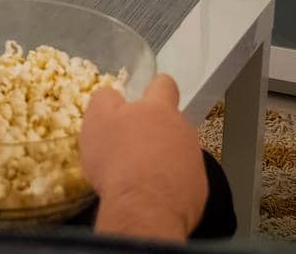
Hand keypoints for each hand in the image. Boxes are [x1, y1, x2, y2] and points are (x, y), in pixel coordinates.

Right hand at [80, 73, 207, 241]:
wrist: (143, 209)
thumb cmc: (118, 160)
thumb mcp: (98, 120)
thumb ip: (105, 99)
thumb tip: (111, 95)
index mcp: (159, 109)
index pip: (164, 85)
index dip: (154, 88)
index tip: (145, 96)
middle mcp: (183, 130)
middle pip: (171, 123)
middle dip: (154, 131)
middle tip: (131, 147)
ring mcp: (194, 159)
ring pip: (178, 152)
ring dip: (161, 159)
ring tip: (138, 175)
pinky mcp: (198, 188)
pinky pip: (183, 180)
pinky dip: (169, 185)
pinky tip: (150, 195)